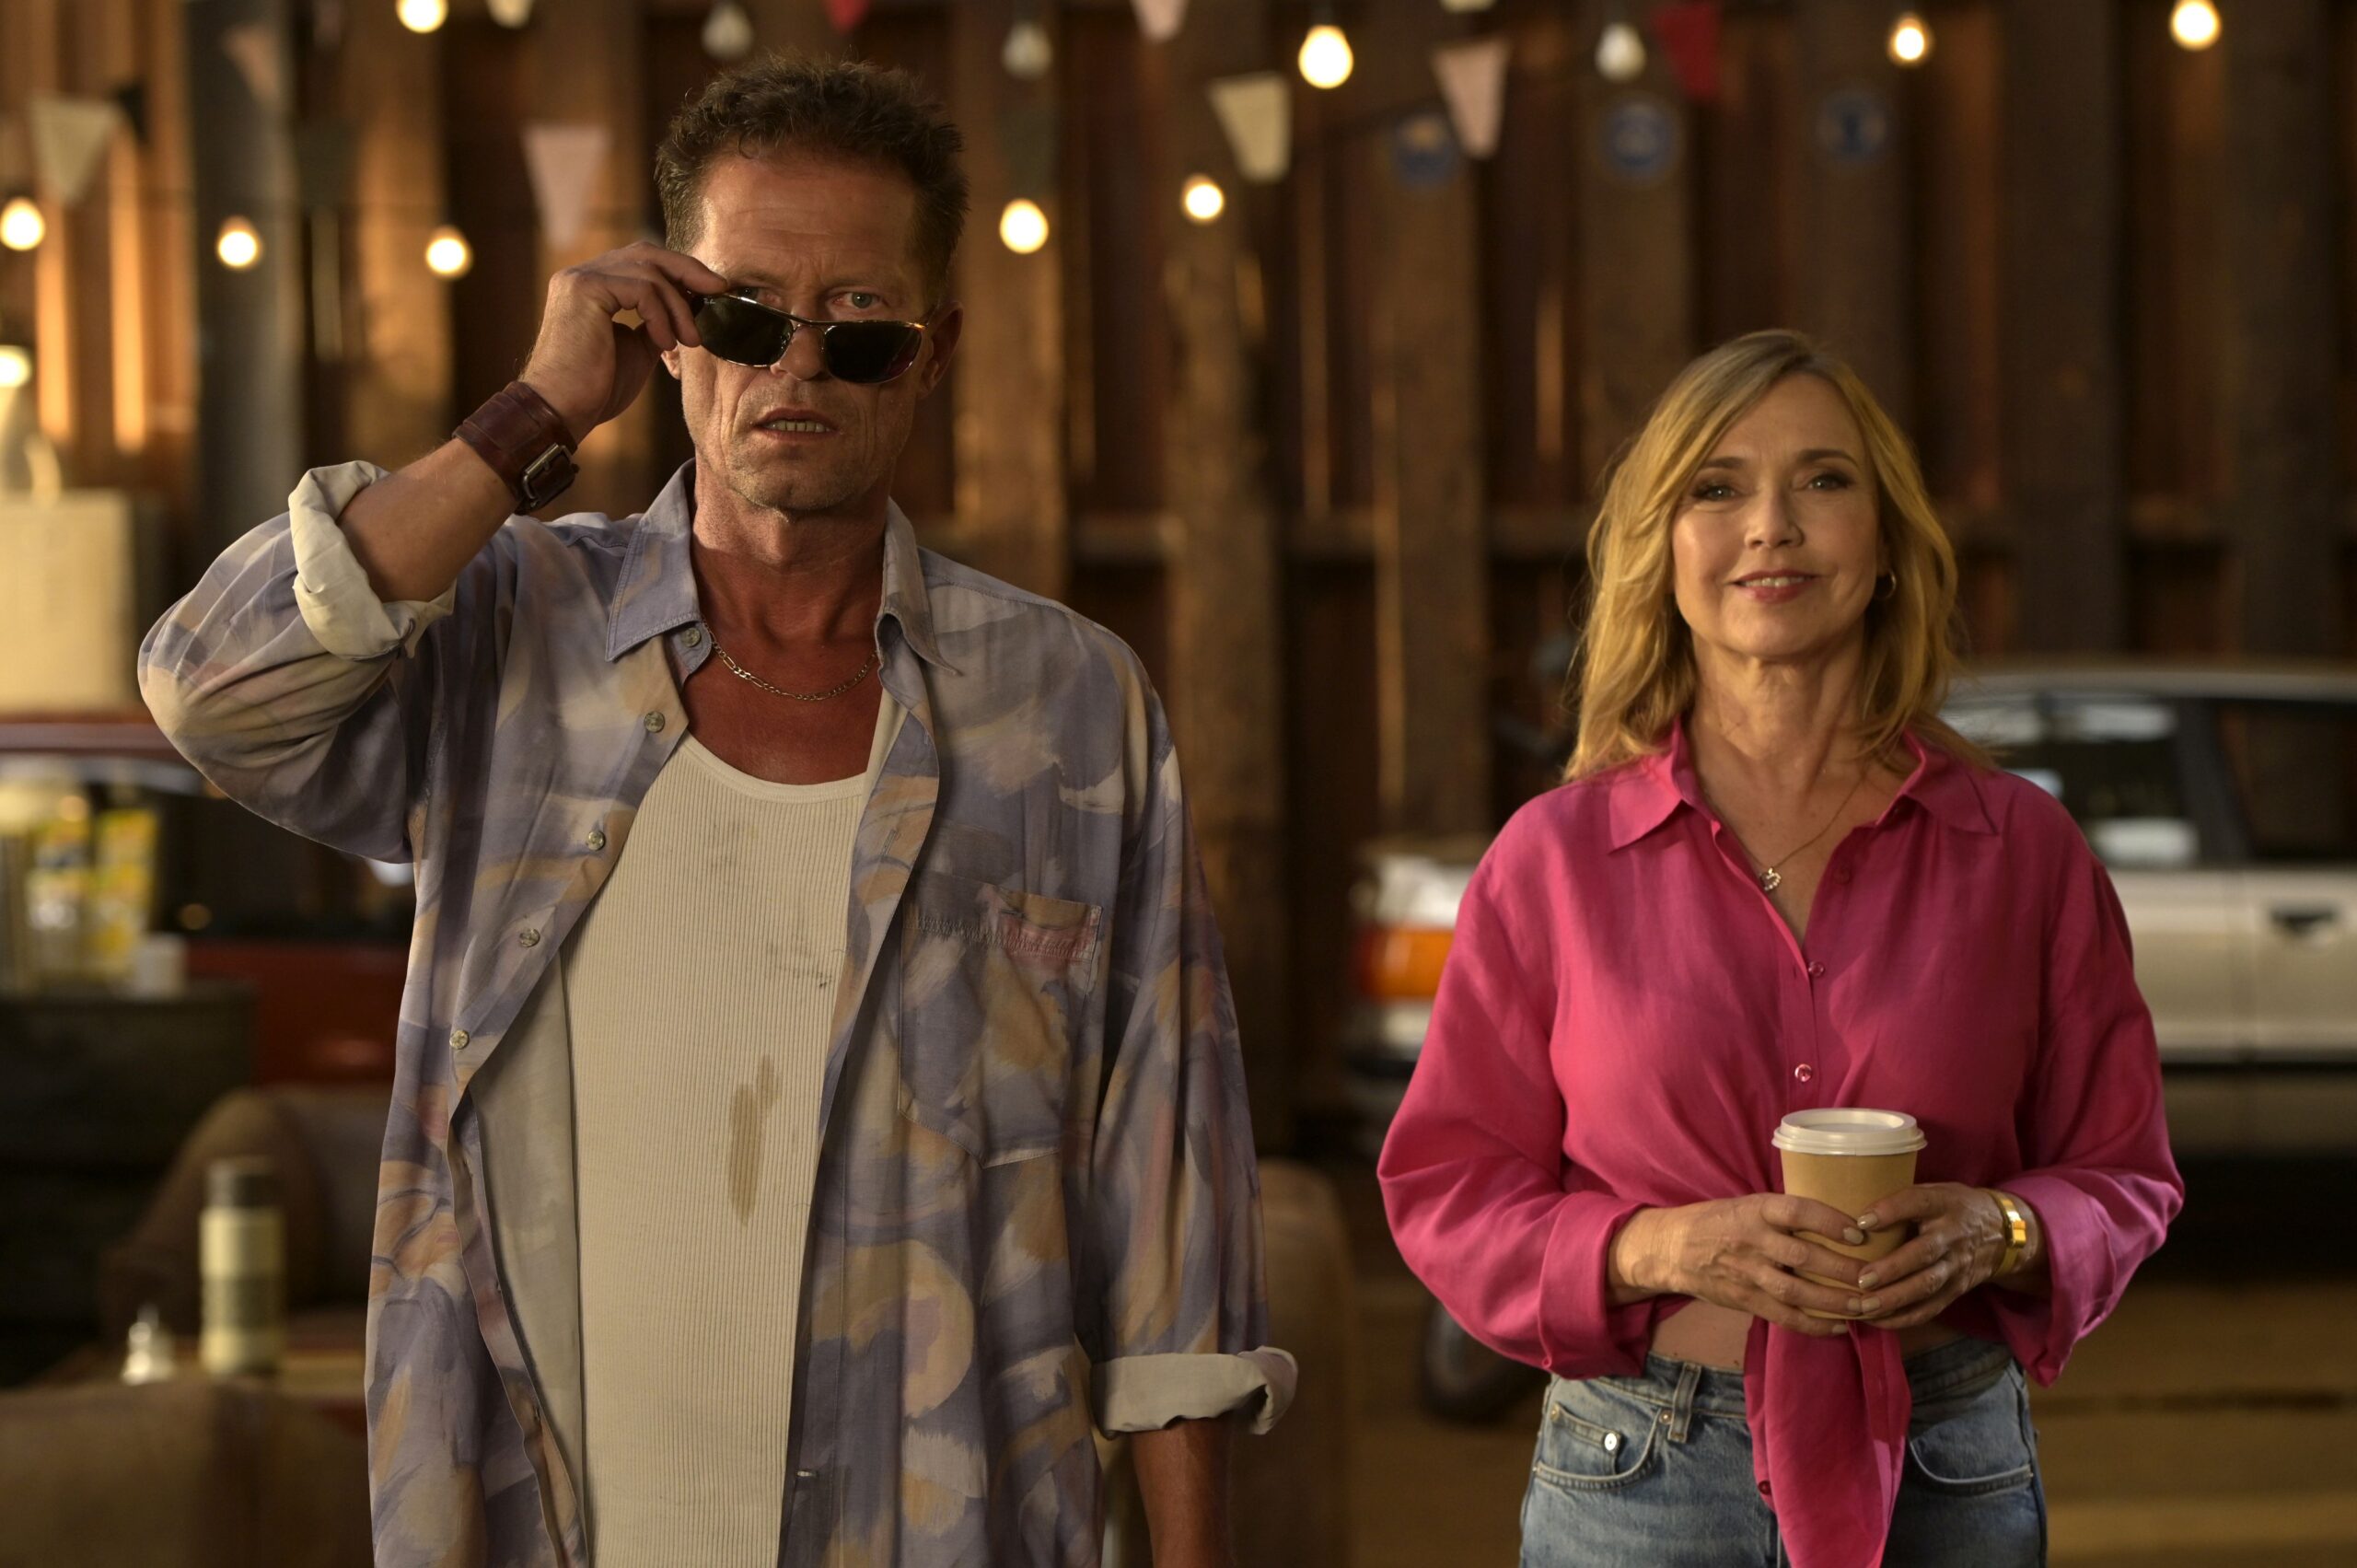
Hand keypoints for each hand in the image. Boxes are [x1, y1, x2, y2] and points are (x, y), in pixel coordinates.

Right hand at [517, 241, 731, 440]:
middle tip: (717, 290)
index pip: (641, 259)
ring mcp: (580, 278)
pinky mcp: (584, 288)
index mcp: (592, 285)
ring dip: (678, 306)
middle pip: (647, 252)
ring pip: (648, 271)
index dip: (679, 270)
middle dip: (688, 270)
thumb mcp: (637, 349)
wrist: (563, 410)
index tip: (711, 290)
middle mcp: (582, 274)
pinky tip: (664, 344)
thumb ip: (655, 323)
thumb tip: (685, 310)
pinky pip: (641, 288)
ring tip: (689, 340)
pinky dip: (662, 315)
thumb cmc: (596, 388)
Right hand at [1616, 1194, 1876, 1337]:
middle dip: (1844, 1270)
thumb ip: (1785, 1214)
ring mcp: (1748, 1273)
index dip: (1830, 1222)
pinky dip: (1814, 1325)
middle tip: (1877, 1278)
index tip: (1859, 1233)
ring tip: (1867, 1306)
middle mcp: (1753, 1241)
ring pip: (1798, 1292)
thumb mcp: (1748, 1204)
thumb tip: (1840, 1221)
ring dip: (1836, 1302)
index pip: (1798, 1211)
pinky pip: (1784, 1317)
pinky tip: (1841, 1326)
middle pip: (1804, 1257)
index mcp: (1756, 1210)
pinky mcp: (1746, 1299)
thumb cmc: (1720, 1221)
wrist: (1673, 1248)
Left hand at [1849, 1184, 2009, 1329]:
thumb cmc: (1952, 1207)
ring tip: (1864, 1306)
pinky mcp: (1956, 1290)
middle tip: (1861, 1279)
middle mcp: (1952, 1236)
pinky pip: (1931, 1308)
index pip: (1917, 1203)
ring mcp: (1956, 1266)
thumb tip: (1855, 1208)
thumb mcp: (1934, 1191)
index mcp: (1943, 1204)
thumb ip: (1902, 1199)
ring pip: (1926, 1286)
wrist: (2002, 1233)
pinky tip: (1877, 1320)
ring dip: (1894, 1299)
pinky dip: (1903, 1318)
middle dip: (1891, 1269)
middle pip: (1923, 1254)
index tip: (1862, 1221)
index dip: (1890, 1211)